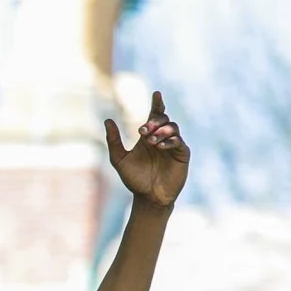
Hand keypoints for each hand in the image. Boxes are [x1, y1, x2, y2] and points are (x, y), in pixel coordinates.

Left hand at [107, 91, 187, 208]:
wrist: (147, 197)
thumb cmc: (134, 179)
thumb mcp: (119, 159)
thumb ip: (113, 140)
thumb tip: (107, 120)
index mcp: (148, 136)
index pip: (154, 116)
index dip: (157, 104)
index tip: (156, 94)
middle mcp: (162, 138)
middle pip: (164, 119)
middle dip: (155, 120)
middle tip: (143, 130)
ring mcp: (173, 146)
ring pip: (173, 128)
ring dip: (161, 130)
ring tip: (150, 140)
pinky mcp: (182, 155)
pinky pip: (179, 142)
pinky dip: (170, 141)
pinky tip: (160, 146)